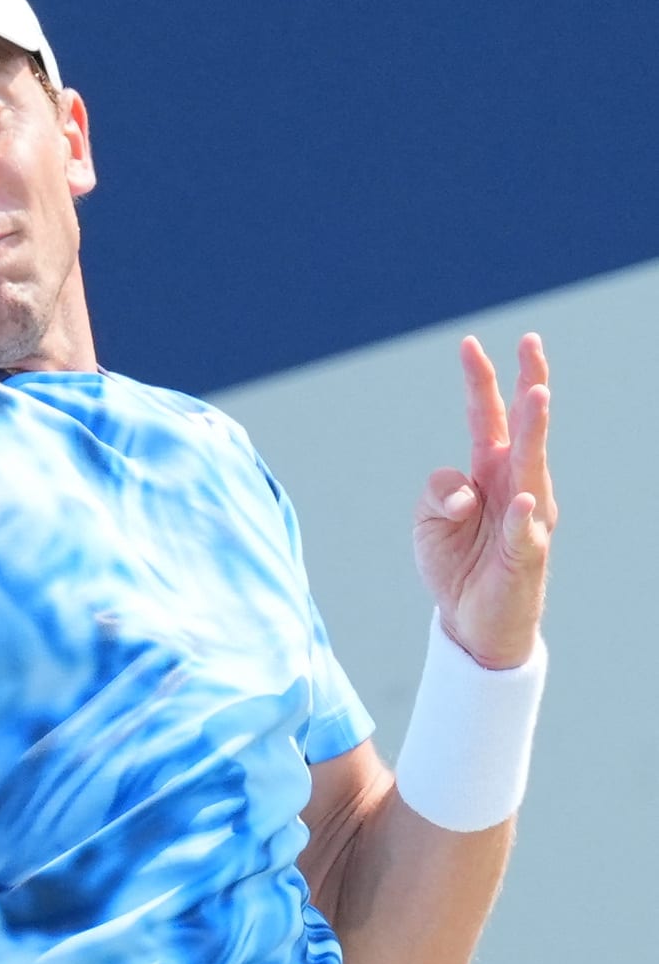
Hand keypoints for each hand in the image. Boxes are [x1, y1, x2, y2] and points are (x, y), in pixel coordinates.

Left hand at [413, 333, 556, 668]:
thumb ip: (436, 491)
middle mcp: (514, 484)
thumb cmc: (453, 562)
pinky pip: (526, 532)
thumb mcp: (426, 519)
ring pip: (533, 466)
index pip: (487, 416)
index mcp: (488, 469)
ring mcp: (526, 518)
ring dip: (535, 431)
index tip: (469, 343)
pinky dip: (523, 516)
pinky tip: (519, 498)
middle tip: (530, 344)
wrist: (467, 620)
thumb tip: (464, 491)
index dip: (481, 381)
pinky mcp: (525, 556)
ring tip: (537, 394)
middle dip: (528, 385)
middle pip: (523, 428)